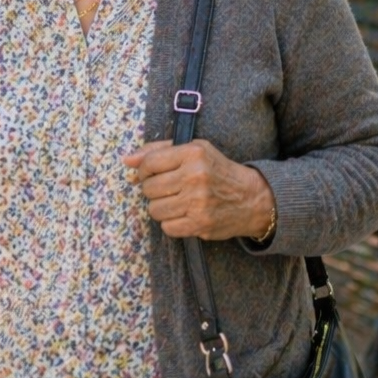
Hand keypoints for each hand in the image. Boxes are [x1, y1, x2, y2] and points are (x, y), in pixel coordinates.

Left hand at [124, 140, 275, 240]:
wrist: (251, 198)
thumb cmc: (217, 170)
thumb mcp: (193, 150)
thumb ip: (158, 151)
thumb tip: (126, 160)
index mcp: (193, 154)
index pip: (149, 163)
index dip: (144, 171)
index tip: (151, 173)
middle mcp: (195, 177)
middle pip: (149, 188)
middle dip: (153, 189)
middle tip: (167, 189)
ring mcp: (198, 202)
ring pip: (154, 209)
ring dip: (161, 207)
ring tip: (176, 201)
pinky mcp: (200, 224)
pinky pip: (167, 227)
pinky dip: (172, 223)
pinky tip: (184, 214)